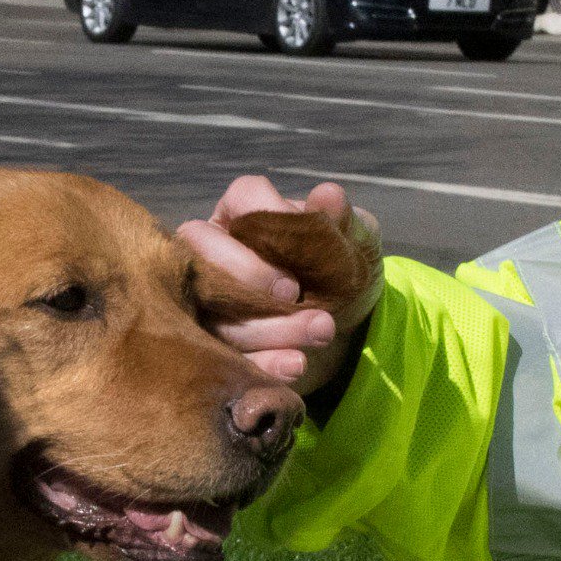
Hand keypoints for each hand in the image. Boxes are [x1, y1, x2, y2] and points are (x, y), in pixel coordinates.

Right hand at [178, 176, 381, 392]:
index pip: (242, 197)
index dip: (267, 219)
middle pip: (204, 254)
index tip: (300, 247)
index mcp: (247, 212)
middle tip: (295, 295)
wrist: (349, 328)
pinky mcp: (214, 343)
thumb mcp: (356, 244)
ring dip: (267, 327)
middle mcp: (215, 250)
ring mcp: (208, 299)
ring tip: (321, 332)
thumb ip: (345, 222)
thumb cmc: (343, 271)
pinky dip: (261, 362)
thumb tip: (329, 196)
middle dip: (250, 278)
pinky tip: (296, 365)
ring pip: (213, 311)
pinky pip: (223, 355)